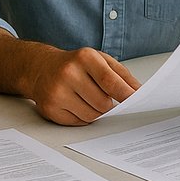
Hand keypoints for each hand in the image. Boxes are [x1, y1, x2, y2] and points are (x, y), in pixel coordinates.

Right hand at [26, 47, 140, 125]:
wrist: (41, 68)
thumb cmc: (75, 64)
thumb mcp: (100, 60)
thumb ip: (122, 75)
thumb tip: (138, 92)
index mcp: (84, 58)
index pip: (110, 81)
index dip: (125, 95)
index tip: (136, 101)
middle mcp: (68, 73)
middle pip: (102, 104)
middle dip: (108, 104)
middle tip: (102, 95)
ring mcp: (57, 92)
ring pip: (92, 116)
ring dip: (96, 111)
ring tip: (87, 97)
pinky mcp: (50, 109)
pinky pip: (78, 123)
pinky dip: (82, 116)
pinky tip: (75, 103)